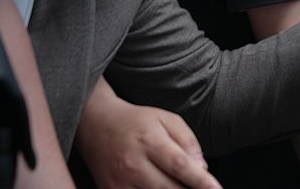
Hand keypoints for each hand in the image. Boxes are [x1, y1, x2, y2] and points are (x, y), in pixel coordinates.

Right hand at [76, 83, 219, 188]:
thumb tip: (203, 168)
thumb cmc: (137, 122)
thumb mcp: (166, 119)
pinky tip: (163, 187)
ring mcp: (119, 182)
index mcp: (150, 142)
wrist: (96, 125)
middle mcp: (133, 164)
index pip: (180, 166)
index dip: (201, 181)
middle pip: (169, 188)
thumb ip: (187, 141)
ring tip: (184, 187)